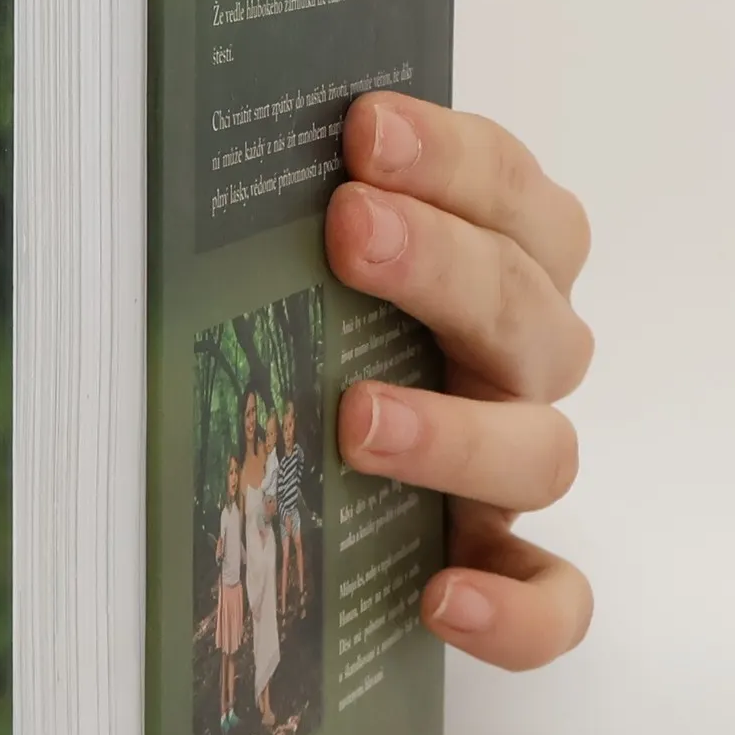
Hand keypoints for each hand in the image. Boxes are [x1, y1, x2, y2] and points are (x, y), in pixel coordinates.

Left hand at [326, 92, 593, 669]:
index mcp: (499, 254)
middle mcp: (521, 357)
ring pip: (541, 450)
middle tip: (351, 229)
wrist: (303, 453)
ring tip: (357, 421)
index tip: (365, 128)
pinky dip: (520, 607)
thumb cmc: (299, 316)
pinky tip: (442, 598)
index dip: (448, 157)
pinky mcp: (506, 564)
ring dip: (456, 431)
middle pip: (523, 307)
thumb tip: (179, 163)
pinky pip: (555, 598)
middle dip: (441, 261)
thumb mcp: (288, 251)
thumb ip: (276, 206)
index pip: (505, 188)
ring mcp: (514, 460)